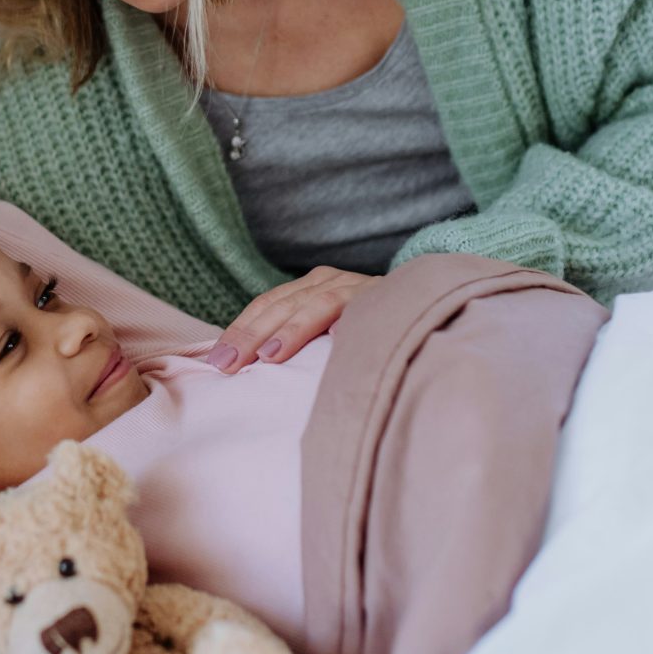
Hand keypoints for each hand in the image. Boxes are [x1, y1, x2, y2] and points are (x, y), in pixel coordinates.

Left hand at [205, 267, 377, 373]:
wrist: (438, 310)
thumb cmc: (374, 335)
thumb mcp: (330, 336)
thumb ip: (300, 344)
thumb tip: (253, 373)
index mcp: (313, 287)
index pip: (267, 305)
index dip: (240, 330)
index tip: (215, 362)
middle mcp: (331, 280)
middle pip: (280, 305)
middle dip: (249, 335)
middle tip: (225, 365)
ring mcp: (356, 285)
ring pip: (312, 304)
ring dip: (286, 330)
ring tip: (265, 358)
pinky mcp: (381, 295)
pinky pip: (350, 308)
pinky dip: (330, 324)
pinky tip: (320, 342)